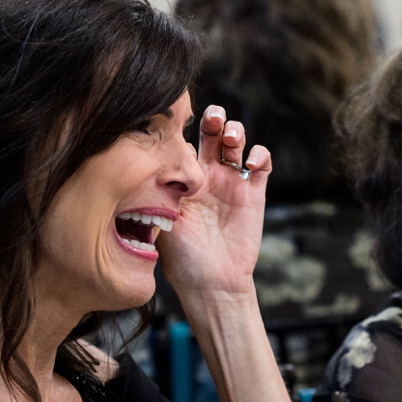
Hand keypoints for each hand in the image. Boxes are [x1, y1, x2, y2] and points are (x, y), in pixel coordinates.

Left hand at [157, 105, 271, 297]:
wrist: (211, 283)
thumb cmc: (181, 258)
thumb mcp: (160, 220)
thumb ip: (155, 192)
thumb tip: (140, 164)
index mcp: (182, 177)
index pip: (182, 139)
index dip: (182, 127)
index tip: (178, 125)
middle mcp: (207, 174)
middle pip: (212, 130)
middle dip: (213, 117)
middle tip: (212, 120)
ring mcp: (231, 181)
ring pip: (236, 139)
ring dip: (235, 130)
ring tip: (231, 139)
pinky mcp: (254, 192)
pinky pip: (261, 162)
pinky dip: (259, 154)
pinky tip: (249, 164)